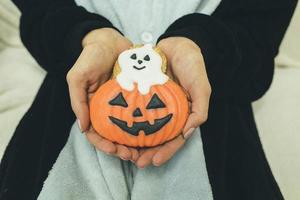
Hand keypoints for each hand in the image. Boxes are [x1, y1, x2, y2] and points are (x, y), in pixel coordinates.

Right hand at [67, 28, 138, 160]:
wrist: (110, 41)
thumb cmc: (91, 57)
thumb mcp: (77, 77)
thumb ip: (77, 100)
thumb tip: (83, 127)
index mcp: (92, 108)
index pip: (95, 133)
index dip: (102, 144)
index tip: (113, 150)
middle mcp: (108, 110)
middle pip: (113, 136)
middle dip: (120, 149)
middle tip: (132, 156)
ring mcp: (123, 105)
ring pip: (128, 130)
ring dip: (134, 143)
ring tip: (143, 151)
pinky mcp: (136, 98)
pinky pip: (141, 115)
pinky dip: (145, 127)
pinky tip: (153, 134)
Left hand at [135, 37, 210, 167]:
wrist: (177, 44)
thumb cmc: (192, 66)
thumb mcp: (201, 87)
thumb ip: (199, 109)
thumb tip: (187, 132)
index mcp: (181, 115)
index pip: (174, 139)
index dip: (166, 152)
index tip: (155, 161)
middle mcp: (165, 113)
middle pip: (156, 138)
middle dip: (147, 152)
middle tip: (136, 162)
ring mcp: (152, 105)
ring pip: (142, 128)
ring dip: (134, 143)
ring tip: (124, 152)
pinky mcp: (139, 95)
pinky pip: (132, 111)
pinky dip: (125, 122)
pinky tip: (117, 131)